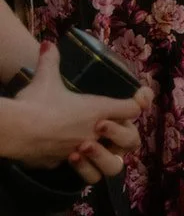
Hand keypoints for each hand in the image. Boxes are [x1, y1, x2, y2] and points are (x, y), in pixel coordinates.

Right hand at [12, 43, 147, 180]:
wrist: (14, 130)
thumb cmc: (35, 101)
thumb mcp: (45, 78)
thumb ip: (51, 60)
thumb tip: (48, 43)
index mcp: (98, 109)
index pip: (134, 108)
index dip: (137, 103)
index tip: (134, 99)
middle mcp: (95, 132)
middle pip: (132, 139)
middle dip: (126, 134)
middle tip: (110, 127)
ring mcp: (80, 151)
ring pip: (111, 166)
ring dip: (106, 158)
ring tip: (94, 147)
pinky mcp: (62, 164)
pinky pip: (81, 171)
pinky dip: (80, 167)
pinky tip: (70, 156)